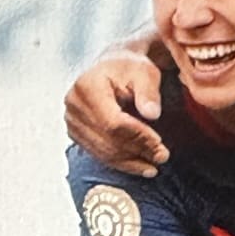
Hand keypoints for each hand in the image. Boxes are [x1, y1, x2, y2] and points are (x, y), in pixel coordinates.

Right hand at [63, 53, 168, 175]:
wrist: (113, 69)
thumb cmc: (131, 69)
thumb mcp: (145, 73)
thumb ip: (148, 92)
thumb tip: (152, 114)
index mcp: (87, 86)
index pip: (113, 122)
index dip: (137, 137)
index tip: (160, 144)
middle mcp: (74, 104)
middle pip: (108, 139)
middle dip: (137, 151)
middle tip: (162, 157)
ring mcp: (72, 121)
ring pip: (104, 151)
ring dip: (131, 162)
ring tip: (154, 167)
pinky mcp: (76, 133)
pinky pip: (100, 154)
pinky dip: (122, 162)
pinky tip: (141, 166)